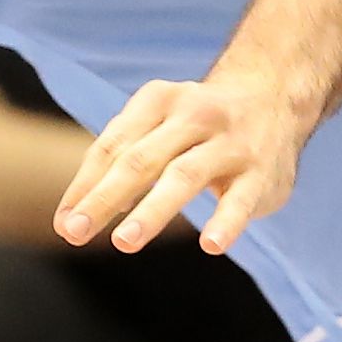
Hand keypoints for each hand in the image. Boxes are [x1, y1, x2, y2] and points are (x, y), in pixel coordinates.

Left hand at [59, 69, 309, 255]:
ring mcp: (230, 143)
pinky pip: (241, 199)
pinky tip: (211, 245)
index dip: (85, 186)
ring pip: (185, 176)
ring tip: (124, 242)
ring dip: (152, 210)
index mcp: (158, 101)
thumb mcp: (160, 125)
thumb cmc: (201, 124)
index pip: (113, 146)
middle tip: (76, 232)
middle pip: (141, 159)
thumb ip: (123, 160)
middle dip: (104, 198)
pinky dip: (227, 222)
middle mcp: (193, 116)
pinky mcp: (261, 172)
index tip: (64, 224)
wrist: (277, 96)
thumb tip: (78, 211)